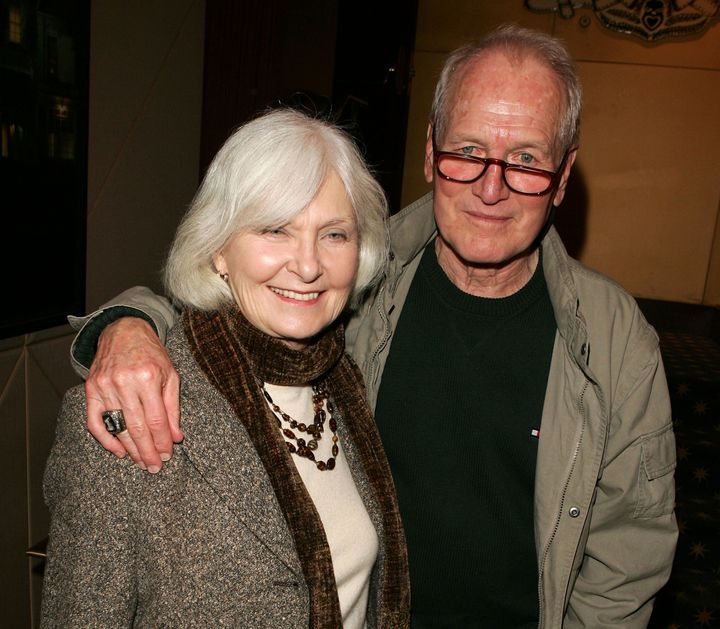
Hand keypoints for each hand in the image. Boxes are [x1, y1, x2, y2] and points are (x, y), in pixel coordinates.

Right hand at [85, 317, 181, 471]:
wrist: (124, 331)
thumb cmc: (151, 354)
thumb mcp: (170, 375)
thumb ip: (173, 407)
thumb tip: (176, 437)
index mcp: (148, 377)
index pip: (156, 419)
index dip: (162, 441)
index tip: (168, 455)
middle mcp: (124, 382)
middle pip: (137, 427)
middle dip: (147, 451)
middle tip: (155, 467)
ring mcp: (104, 386)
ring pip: (117, 427)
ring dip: (130, 449)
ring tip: (141, 462)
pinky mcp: (90, 389)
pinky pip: (95, 422)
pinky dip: (106, 440)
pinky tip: (119, 451)